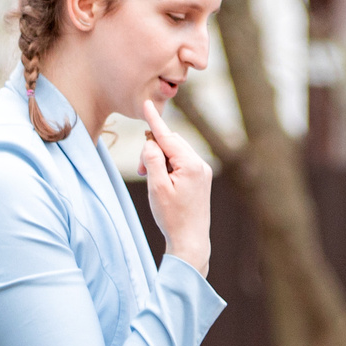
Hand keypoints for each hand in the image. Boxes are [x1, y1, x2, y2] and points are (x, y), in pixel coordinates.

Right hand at [142, 99, 211, 275]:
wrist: (190, 241)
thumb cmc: (172, 217)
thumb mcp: (157, 187)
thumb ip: (152, 160)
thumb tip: (151, 142)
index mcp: (190, 164)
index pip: (167, 137)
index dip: (154, 121)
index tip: (146, 104)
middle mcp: (200, 164)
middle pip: (171, 143)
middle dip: (154, 150)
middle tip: (142, 171)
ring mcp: (203, 172)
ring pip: (176, 152)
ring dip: (160, 159)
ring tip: (152, 180)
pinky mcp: (201, 179)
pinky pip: (182, 162)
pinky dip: (168, 166)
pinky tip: (162, 182)